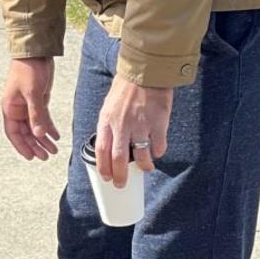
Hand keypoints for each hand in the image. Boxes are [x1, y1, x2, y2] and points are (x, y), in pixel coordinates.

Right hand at [0, 58, 60, 160]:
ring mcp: (28, 105)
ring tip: (53, 149)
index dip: (22, 146)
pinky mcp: (38, 100)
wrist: (35, 53)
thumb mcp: (33, 93)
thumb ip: (37, 115)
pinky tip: (55, 135)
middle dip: (35, 145)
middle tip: (46, 156)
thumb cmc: (27, 69)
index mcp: (10, 108)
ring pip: (34, 127)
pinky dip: (48, 127)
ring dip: (43, 138)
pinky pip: (42, 118)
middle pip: (25, 132)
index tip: (31, 157)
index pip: (14, 133)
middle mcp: (17, 108)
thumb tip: (39, 133)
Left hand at [94, 73, 171, 187]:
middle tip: (121, 185)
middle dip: (120, 176)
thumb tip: (110, 147)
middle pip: (118, 158)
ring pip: (141, 156)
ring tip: (145, 169)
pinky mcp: (158, 123)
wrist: (145, 73)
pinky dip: (157, 152)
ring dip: (143, 166)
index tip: (106, 178)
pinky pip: (158, 145)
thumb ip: (109, 126)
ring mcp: (140, 125)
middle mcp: (121, 125)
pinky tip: (157, 153)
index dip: (103, 168)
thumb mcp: (109, 107)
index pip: (101, 151)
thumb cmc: (125, 90)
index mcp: (106, 121)